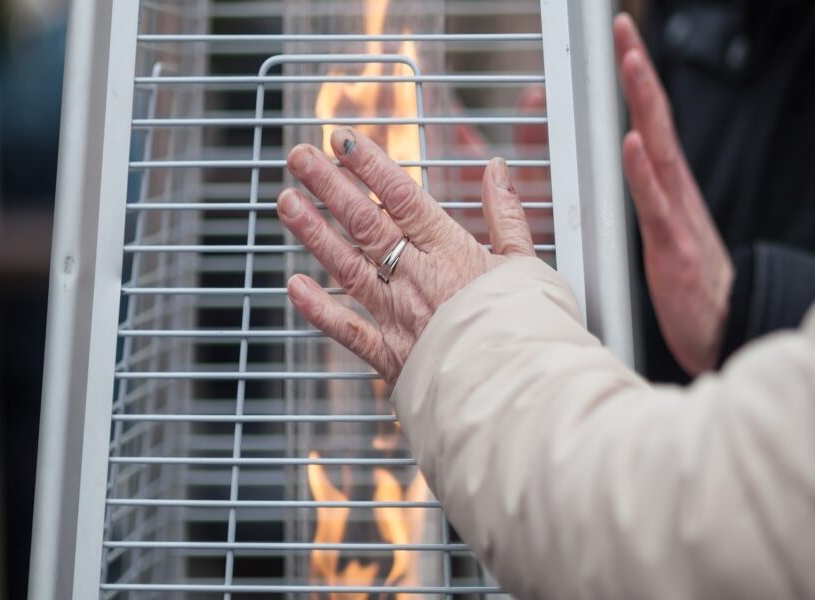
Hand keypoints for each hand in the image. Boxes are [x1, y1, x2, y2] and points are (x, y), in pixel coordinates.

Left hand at [278, 127, 535, 381]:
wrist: (521, 389)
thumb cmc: (528, 329)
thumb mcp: (527, 263)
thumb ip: (507, 215)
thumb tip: (496, 169)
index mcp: (452, 253)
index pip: (402, 198)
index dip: (369, 165)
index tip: (342, 140)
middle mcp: (418, 279)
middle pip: (365, 223)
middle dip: (329, 185)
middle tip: (299, 156)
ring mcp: (399, 318)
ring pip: (347, 267)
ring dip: (314, 232)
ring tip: (286, 201)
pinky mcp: (391, 358)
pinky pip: (348, 331)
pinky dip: (319, 310)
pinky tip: (294, 286)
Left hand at [614, 14, 733, 374]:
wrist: (725, 329)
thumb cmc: (691, 283)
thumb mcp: (663, 229)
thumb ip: (644, 195)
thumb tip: (627, 162)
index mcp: (669, 185)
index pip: (649, 118)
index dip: (635, 77)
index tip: (621, 36)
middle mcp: (676, 190)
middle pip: (656, 117)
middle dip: (638, 69)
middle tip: (622, 26)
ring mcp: (677, 216)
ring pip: (658, 149)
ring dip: (643, 102)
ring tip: (629, 62)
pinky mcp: (674, 249)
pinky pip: (655, 204)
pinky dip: (643, 171)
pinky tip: (632, 143)